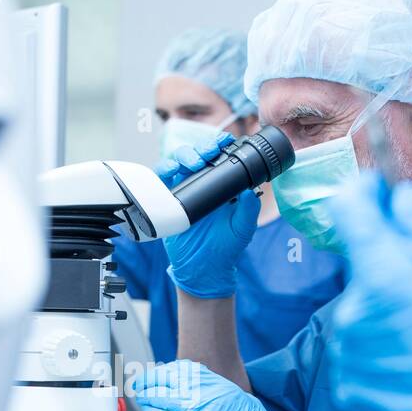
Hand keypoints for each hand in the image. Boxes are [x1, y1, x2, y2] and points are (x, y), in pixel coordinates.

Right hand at [157, 132, 259, 298]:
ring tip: (193, 163)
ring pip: (178, 162)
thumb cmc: (225, 248)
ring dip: (184, 156)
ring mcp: (182, 190)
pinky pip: (160, 180)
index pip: (219, 158)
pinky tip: (170, 171)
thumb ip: (249, 210)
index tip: (225, 141)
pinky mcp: (166, 200)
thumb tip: (251, 191)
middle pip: (197, 154)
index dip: (220, 145)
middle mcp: (201, 184)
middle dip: (202, 147)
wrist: (202, 269)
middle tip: (210, 152)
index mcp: (221, 186)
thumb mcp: (243, 229)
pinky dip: (163, 170)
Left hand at [327, 173, 411, 410]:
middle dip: (394, 269)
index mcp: (384, 281)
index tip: (376, 188)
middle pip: (364, 272)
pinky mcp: (348, 393)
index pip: (349, 211)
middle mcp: (352, 318)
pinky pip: (362, 356)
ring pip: (363, 316)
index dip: (362, 192)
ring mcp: (346, 360)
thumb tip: (400, 201)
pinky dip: (386, 355)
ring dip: (390, 317)